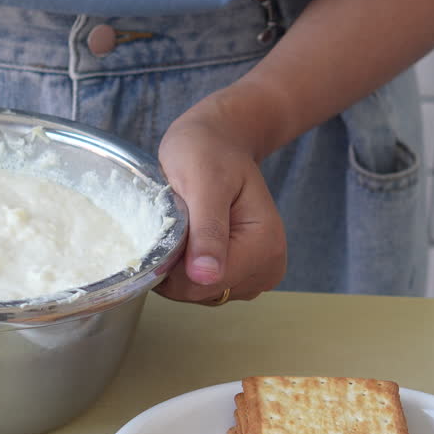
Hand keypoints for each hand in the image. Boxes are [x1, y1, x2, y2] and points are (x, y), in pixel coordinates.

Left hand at [154, 96, 287, 303]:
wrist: (217, 140)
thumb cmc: (207, 152)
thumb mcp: (203, 182)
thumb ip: (207, 230)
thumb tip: (206, 277)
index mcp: (265, 247)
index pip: (206, 285)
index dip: (173, 267)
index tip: (166, 230)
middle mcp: (268, 268)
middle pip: (203, 293)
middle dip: (176, 266)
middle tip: (175, 221)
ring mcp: (255, 274)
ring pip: (200, 293)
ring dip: (179, 266)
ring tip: (183, 226)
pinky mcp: (241, 275)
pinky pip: (202, 287)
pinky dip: (185, 268)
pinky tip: (187, 237)